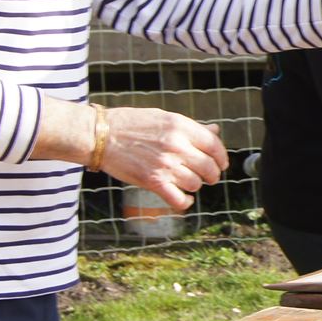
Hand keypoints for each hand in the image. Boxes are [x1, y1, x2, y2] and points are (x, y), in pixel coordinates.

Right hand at [98, 107, 228, 211]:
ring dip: (195, 185)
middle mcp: (176, 146)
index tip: (221, 164)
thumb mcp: (163, 118)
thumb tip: (215, 130)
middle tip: (207, 176)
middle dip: (212, 175)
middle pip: (209, 167)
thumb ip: (191, 127)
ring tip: (188, 183)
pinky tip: (185, 199)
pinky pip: (179, 199)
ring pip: (196, 183)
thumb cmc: (130, 124)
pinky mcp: (152, 181)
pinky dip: (185, 202)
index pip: (214, 145)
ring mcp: (165, 165)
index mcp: (181, 127)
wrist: (99, 135)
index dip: (222, 157)